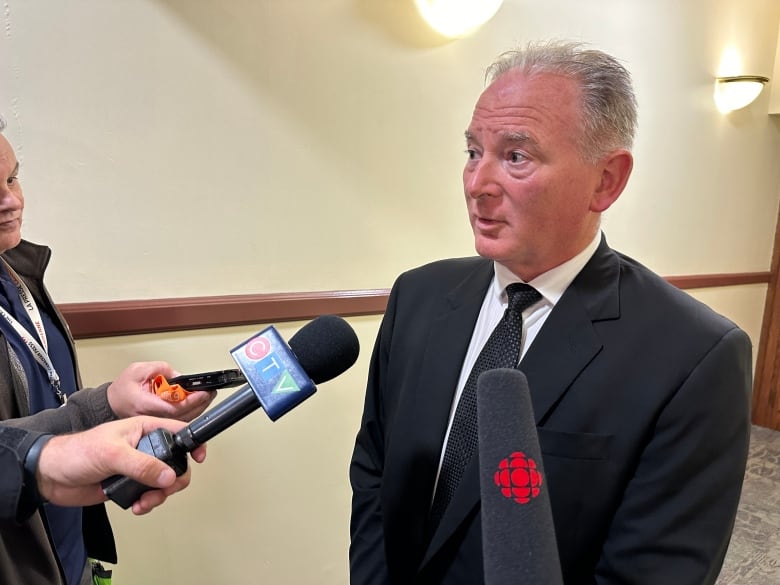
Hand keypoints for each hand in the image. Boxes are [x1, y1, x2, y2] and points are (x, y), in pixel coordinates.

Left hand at [36, 416, 207, 514]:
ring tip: (144, 502)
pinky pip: (150, 494)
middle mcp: (145, 446)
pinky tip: (135, 506)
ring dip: (160, 495)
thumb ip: (142, 464)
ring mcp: (138, 466)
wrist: (51, 476)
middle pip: (176, 462)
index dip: (193, 443)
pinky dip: (148, 503)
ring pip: (165, 481)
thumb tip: (168, 476)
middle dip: (174, 479)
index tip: (199, 458)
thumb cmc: (77, 451)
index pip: (178, 431)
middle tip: (164, 489)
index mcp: (144, 428)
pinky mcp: (130, 484)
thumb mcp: (113, 453)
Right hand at [106, 362, 215, 421]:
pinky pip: (179, 419)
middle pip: (183, 415)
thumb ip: (160, 369)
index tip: (204, 393)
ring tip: (207, 396)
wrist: (111, 403)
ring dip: (198, 408)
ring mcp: (157, 422)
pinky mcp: (160, 423)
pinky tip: (196, 403)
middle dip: (201, 404)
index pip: (175, 407)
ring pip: (183, 419)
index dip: (193, 400)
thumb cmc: (122, 389)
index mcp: (146, 405)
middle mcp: (152, 417)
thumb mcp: (138, 369)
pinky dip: (190, 411)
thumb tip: (178, 375)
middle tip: (210, 393)